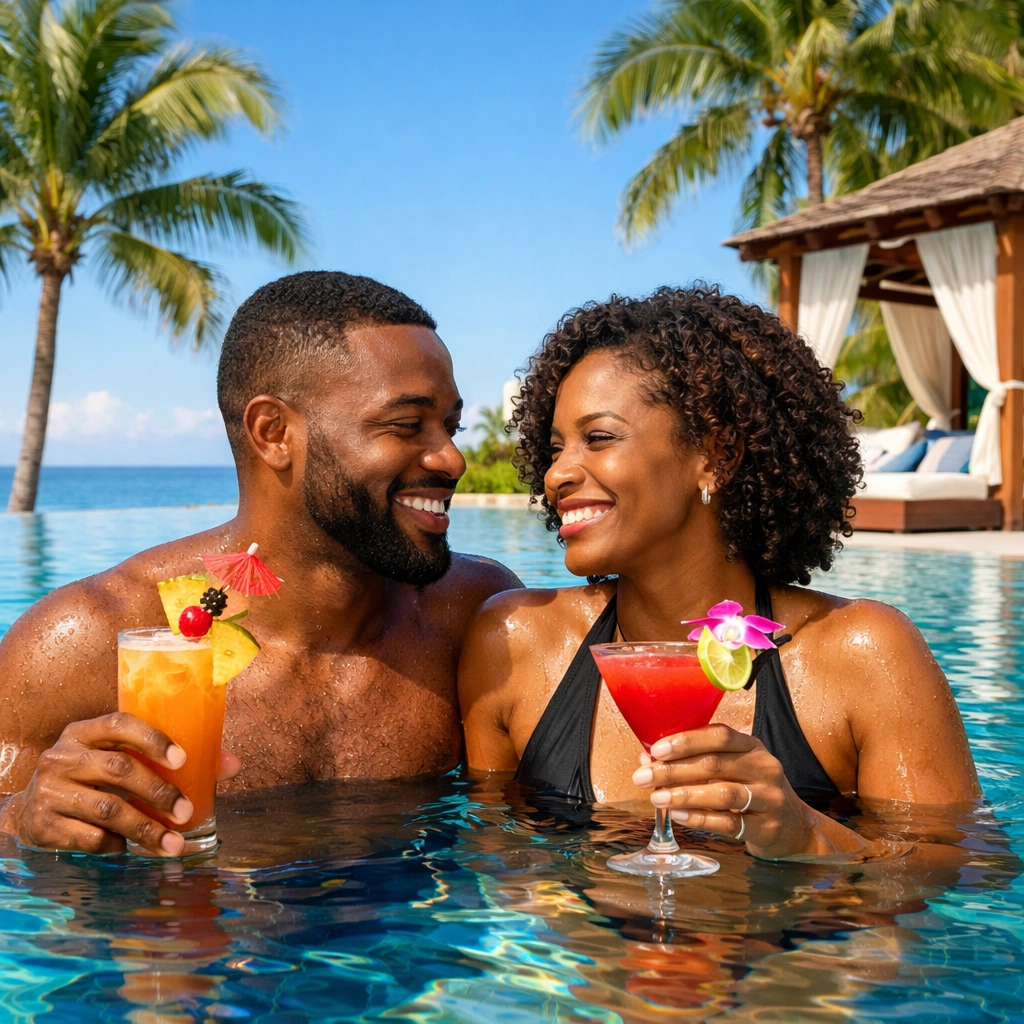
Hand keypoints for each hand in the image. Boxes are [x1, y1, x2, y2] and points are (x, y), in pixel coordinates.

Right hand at [2, 713, 239, 856]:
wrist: (28, 812)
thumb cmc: (92, 778)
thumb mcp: (118, 759)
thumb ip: (171, 760)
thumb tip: (233, 764)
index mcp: (84, 732)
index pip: (119, 724)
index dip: (152, 738)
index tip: (183, 758)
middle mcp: (63, 756)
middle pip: (119, 770)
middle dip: (159, 792)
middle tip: (186, 812)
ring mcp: (50, 791)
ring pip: (108, 809)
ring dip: (146, 829)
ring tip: (173, 844)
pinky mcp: (43, 825)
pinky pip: (89, 837)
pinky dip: (115, 844)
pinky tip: (128, 847)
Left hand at [632, 724, 865, 859]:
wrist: (794, 827)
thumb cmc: (752, 790)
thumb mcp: (732, 768)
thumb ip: (694, 761)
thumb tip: (647, 758)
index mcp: (752, 746)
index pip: (720, 735)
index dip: (686, 741)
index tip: (656, 749)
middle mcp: (764, 768)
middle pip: (715, 764)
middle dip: (674, 770)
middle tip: (643, 777)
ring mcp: (770, 798)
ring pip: (722, 794)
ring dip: (684, 795)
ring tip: (656, 798)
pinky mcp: (768, 828)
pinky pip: (729, 823)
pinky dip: (700, 819)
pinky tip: (678, 816)